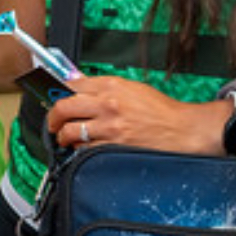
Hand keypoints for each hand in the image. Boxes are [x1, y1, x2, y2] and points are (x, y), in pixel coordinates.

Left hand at [45, 76, 230, 154]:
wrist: (183, 130)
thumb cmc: (162, 111)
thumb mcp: (133, 89)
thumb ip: (105, 89)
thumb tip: (80, 88)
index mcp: (112, 86)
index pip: (71, 85)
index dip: (56, 92)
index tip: (52, 97)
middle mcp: (108, 104)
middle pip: (63, 107)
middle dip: (53, 117)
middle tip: (53, 122)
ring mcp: (110, 126)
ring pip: (70, 131)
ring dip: (64, 136)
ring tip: (66, 138)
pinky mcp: (114, 146)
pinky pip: (84, 149)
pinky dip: (79, 150)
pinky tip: (82, 149)